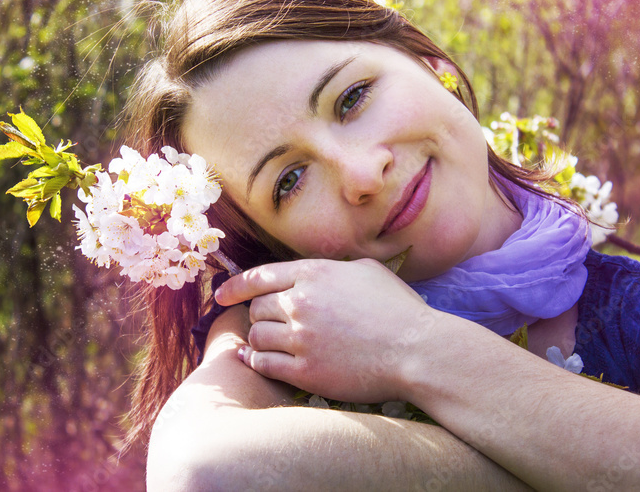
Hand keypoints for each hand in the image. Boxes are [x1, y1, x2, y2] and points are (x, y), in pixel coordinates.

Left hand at [215, 257, 439, 402]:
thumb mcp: (366, 270)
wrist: (417, 350)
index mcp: (314, 274)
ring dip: (259, 340)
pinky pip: (264, 365)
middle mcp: (301, 303)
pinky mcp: (306, 371)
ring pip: (257, 337)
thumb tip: (313, 272)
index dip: (235, 287)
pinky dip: (257, 363)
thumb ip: (332, 268)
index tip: (222, 296)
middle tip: (267, 323)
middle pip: (256, 308)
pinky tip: (260, 362)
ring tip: (270, 343)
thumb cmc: (399, 309)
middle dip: (258, 315)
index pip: (259, 276)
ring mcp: (301, 338)